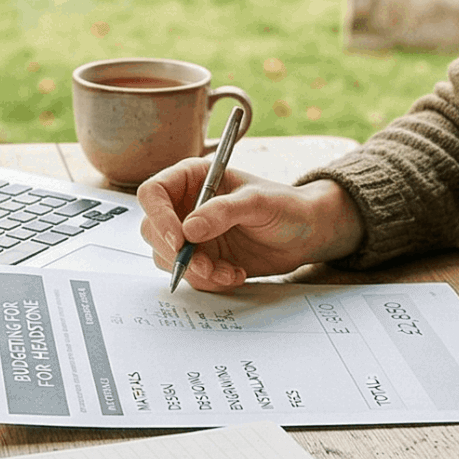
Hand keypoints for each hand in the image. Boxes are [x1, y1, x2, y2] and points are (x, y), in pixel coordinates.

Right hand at [136, 159, 363, 291]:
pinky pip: (190, 275)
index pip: (154, 193)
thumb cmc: (285, 206)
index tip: (178, 240)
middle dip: (176, 253)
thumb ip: (223, 212)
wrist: (305, 234)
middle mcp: (186, 206)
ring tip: (227, 270)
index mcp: (193, 178)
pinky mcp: (203, 258)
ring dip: (195, 270)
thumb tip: (189, 229)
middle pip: (153, 230)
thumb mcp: (257, 202)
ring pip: (167, 257)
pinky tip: (234, 273)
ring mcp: (192, 235)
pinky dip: (210, 280)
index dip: (159, 216)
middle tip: (205, 265)